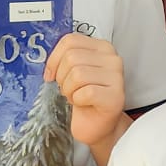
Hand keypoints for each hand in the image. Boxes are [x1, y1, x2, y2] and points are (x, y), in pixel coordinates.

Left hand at [45, 33, 126, 148]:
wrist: (96, 125)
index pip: (70, 40)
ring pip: (77, 74)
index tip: (51, 74)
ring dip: (69, 90)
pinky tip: (84, 103)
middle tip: (69, 89)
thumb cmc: (84, 98)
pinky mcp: (115, 96)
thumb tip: (49, 63)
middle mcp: (112, 58)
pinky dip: (78, 100)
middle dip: (62, 78)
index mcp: (101, 47)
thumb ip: (65, 58)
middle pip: (71, 57)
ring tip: (77, 96)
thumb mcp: (73, 71)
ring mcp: (116, 77)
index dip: (54, 58)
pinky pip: (85, 93)